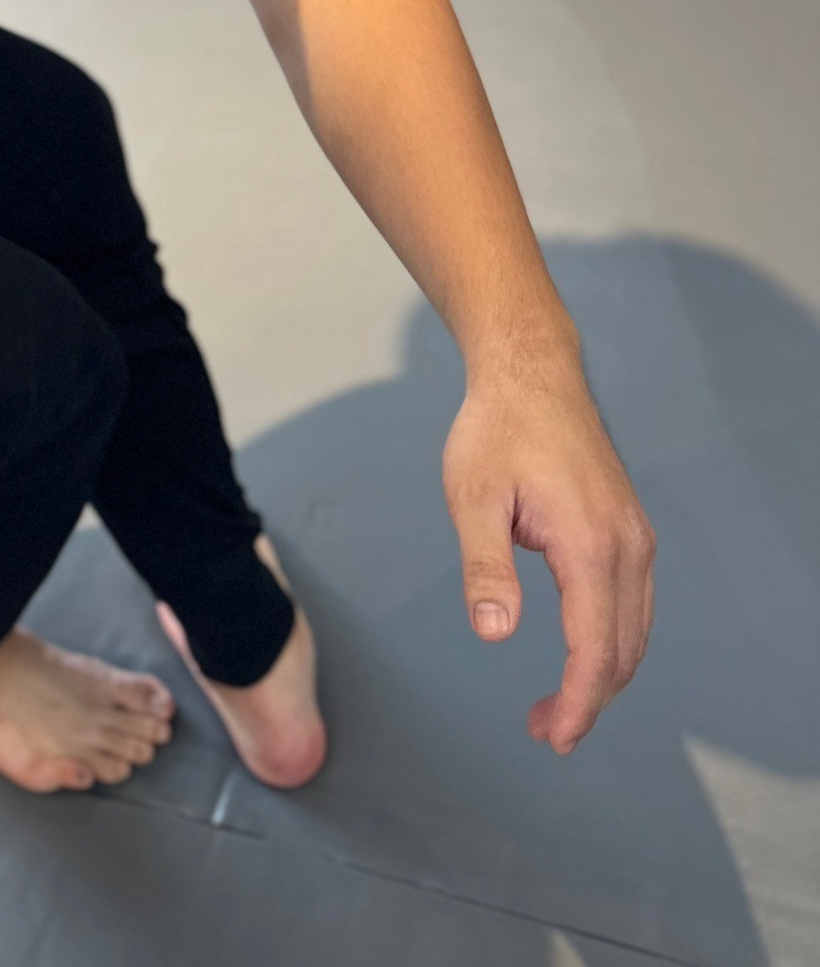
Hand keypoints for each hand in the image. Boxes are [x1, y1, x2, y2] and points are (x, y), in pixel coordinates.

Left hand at [442, 361, 654, 753]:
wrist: (532, 372)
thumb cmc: (496, 431)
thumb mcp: (473, 498)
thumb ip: (485, 568)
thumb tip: (496, 634)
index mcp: (590, 544)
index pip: (595, 648)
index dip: (577, 702)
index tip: (552, 736)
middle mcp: (627, 546)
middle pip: (623, 650)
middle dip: (588, 700)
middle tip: (544, 730)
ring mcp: (635, 535)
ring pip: (634, 630)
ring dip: (603, 674)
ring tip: (556, 705)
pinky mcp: (630, 527)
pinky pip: (634, 602)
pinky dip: (613, 640)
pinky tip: (582, 650)